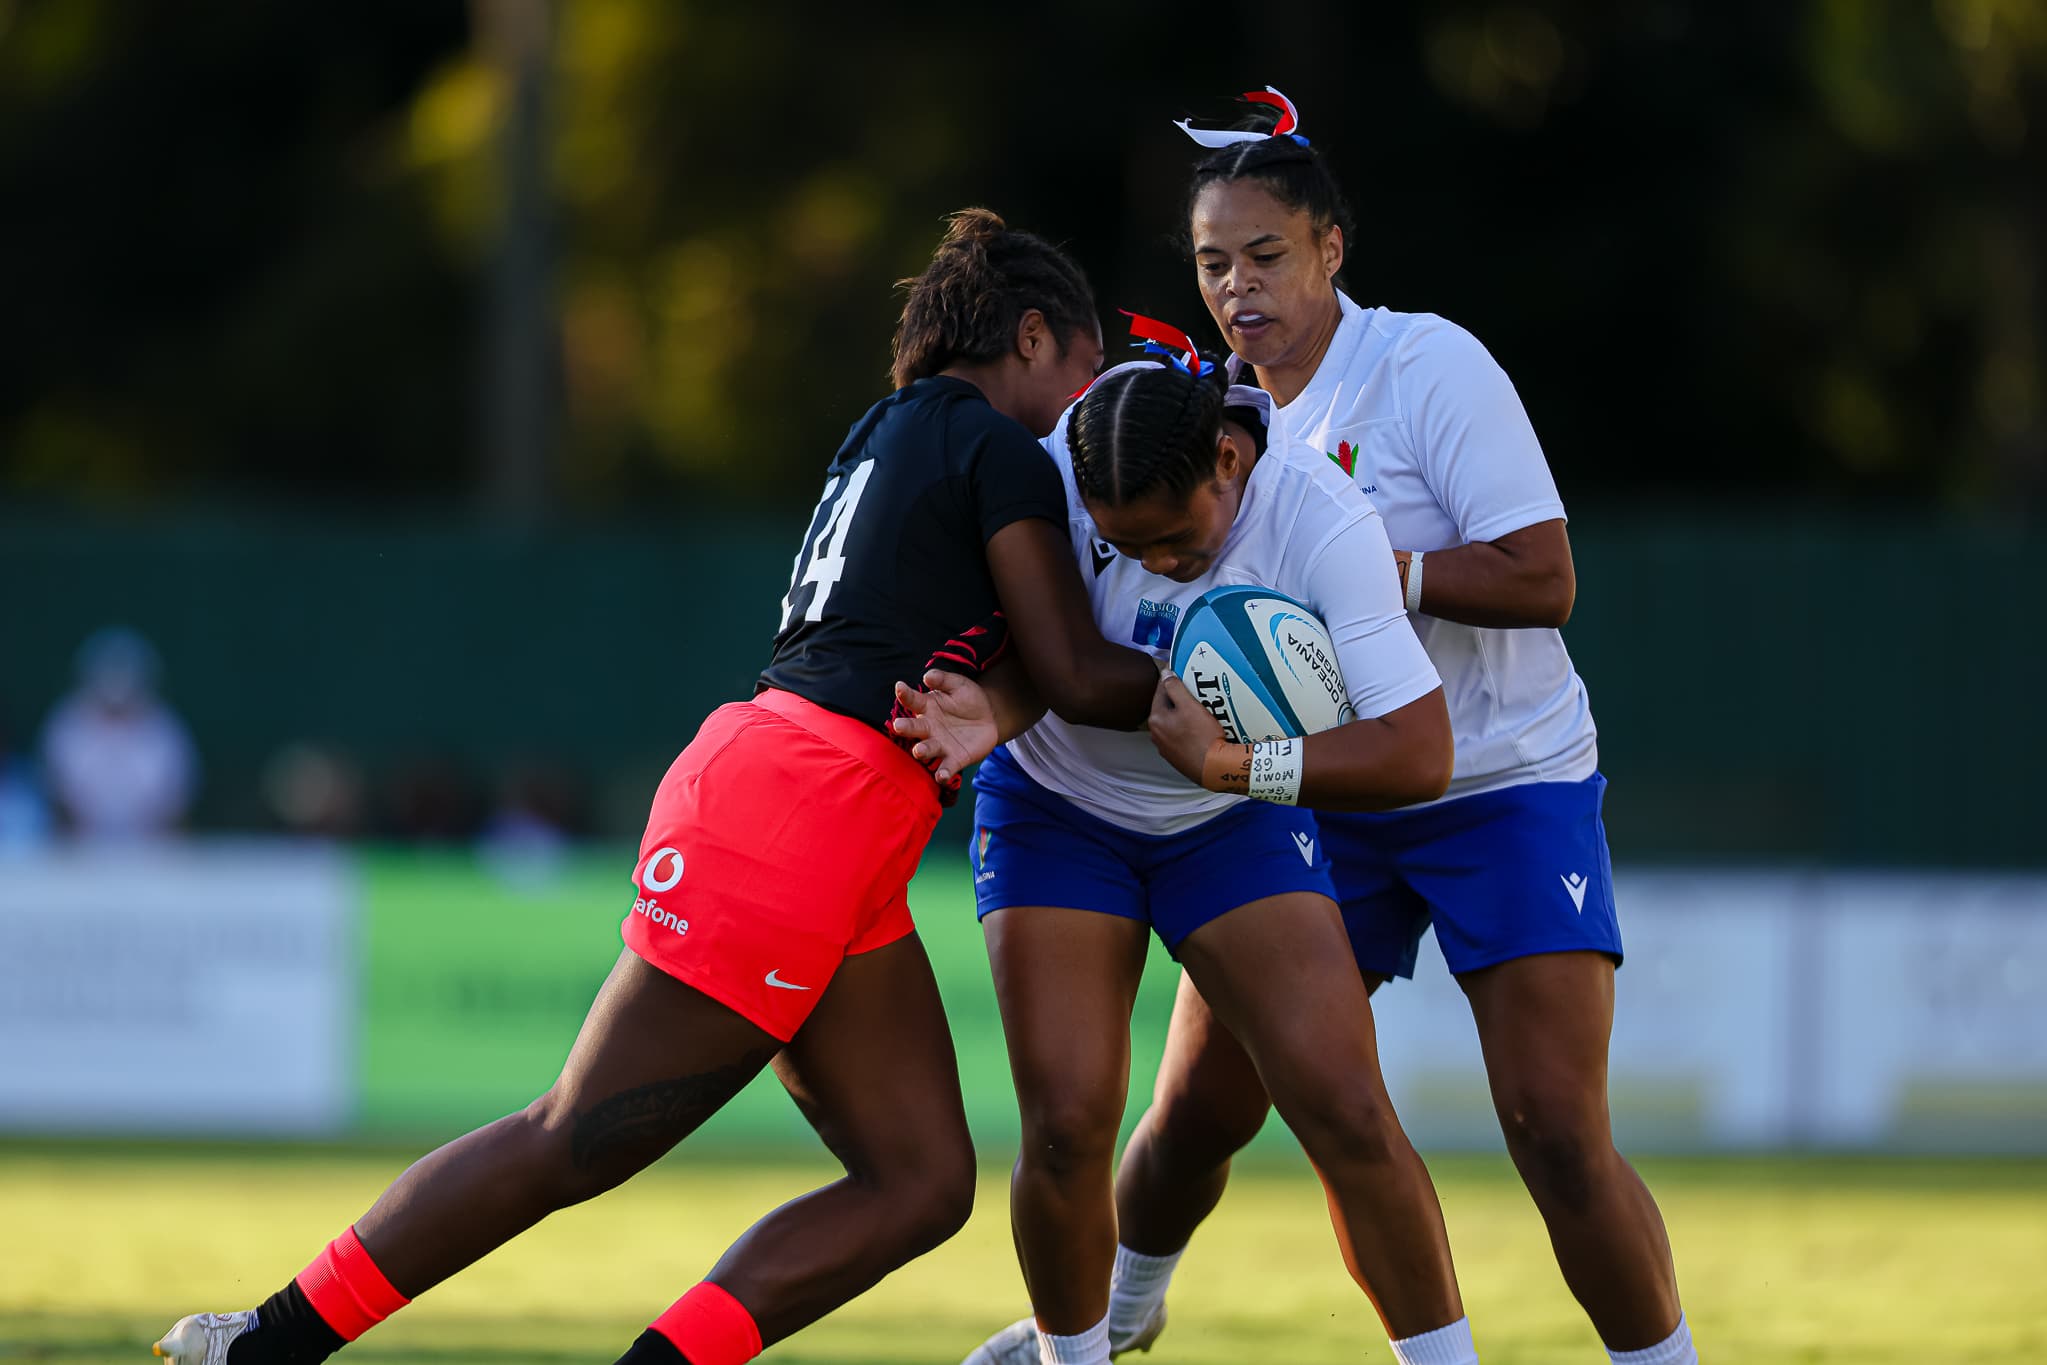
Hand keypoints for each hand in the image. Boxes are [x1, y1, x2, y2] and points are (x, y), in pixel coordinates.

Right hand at [891, 669, 999, 783]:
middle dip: (905, 727)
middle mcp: (929, 728)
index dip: (905, 693)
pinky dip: (943, 773)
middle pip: (914, 727)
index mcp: (927, 707)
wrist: (989, 718)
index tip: (899, 687)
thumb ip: (943, 680)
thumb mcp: (959, 685)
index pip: (912, 699)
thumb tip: (927, 676)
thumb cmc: (968, 699)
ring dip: (922, 750)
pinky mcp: (955, 759)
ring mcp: (940, 745)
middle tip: (898, 725)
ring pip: (927, 749)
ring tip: (918, 750)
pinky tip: (941, 776)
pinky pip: (946, 767)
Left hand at [1146, 671, 1230, 788]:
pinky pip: (1181, 737)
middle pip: (1167, 708)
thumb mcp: (1189, 706)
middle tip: (1196, 695)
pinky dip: (1188, 731)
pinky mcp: (1177, 757)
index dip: (1173, 681)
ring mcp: (1166, 748)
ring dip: (1184, 716)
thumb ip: (1175, 687)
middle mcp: (1156, 734)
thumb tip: (1165, 674)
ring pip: (1174, 723)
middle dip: (1180, 700)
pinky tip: (1201, 730)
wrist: (1214, 767)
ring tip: (1201, 711)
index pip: (1161, 691)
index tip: (1183, 675)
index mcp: (1156, 719)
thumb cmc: (1202, 736)